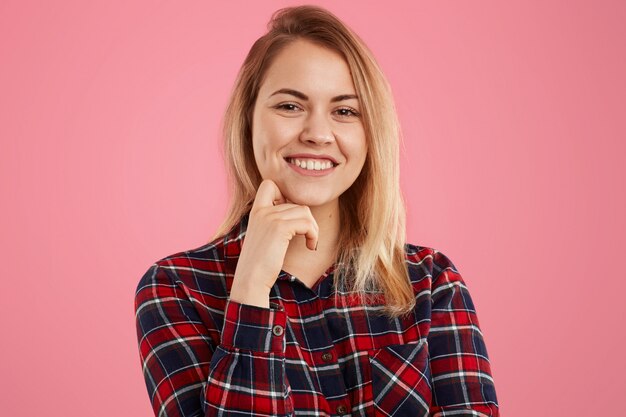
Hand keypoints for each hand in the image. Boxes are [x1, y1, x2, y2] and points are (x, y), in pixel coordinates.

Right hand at [229, 179, 318, 307]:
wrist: (251, 280)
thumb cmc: (260, 264)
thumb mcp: (264, 237)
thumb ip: (274, 222)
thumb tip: (299, 211)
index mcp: (256, 211)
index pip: (269, 185)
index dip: (285, 195)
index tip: (290, 218)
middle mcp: (262, 211)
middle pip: (296, 202)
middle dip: (307, 220)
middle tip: (308, 237)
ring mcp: (269, 218)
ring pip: (304, 211)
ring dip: (313, 228)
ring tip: (311, 242)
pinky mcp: (279, 228)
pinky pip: (307, 223)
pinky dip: (314, 235)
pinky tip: (311, 247)